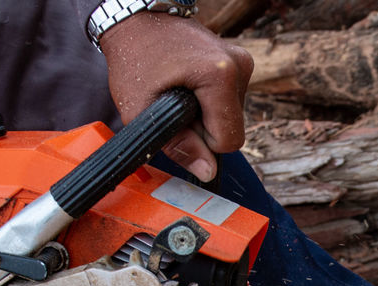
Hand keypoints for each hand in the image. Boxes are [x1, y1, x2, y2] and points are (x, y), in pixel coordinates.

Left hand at [99, 13, 253, 183]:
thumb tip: (209, 173)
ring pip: (232, 116)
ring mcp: (242, 61)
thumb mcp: (143, 110)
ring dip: (207, 115)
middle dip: (204, 128)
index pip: (229, 140)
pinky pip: (231, 101)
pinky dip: (210, 101)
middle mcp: (239, 66)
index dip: (202, 143)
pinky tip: (190, 85)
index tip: (179, 122)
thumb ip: (178, 146)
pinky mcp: (240, 61)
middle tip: (175, 105)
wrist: (138, 19)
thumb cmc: (134, 57)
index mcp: (220, 75)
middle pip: (233, 128)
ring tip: (180, 91)